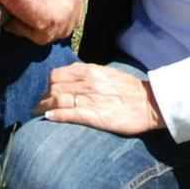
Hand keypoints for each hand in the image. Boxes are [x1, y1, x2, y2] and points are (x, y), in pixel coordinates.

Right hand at [0, 0, 83, 44]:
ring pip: (52, 34)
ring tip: (17, 14)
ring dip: (34, 29)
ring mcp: (67, 11)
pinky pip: (40, 37)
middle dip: (46, 27)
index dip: (54, 17)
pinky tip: (15, 17)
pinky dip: (25, 30)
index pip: (72, 13)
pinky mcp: (54, 22)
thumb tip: (50, 5)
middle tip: (25, 18)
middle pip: (66, 27)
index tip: (37, 16)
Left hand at [36, 62, 165, 134]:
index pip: (57, 75)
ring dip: (44, 106)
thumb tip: (72, 78)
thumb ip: (88, 74)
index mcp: (90, 71)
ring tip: (39, 113)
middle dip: (44, 96)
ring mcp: (90, 99)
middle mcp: (87, 82)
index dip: (49, 84)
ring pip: (57, 100)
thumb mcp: (107, 74)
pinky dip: (55, 115)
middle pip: (54, 88)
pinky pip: (69, 113)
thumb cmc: (130, 90)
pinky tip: (48, 118)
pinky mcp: (95, 115)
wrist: (151, 103)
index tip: (48, 91)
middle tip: (41, 104)